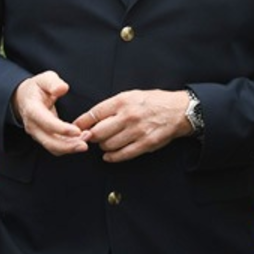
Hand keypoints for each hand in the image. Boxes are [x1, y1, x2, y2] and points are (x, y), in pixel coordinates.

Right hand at [12, 71, 87, 155]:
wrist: (25, 98)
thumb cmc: (37, 87)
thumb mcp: (44, 78)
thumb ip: (53, 82)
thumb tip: (63, 88)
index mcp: (32, 109)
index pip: (46, 123)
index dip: (62, 129)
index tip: (77, 131)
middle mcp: (33, 125)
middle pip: (49, 141)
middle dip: (68, 145)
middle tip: (85, 143)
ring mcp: (37, 134)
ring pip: (53, 147)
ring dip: (70, 147)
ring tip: (86, 141)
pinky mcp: (44, 138)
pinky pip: (56, 147)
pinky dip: (69, 146)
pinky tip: (81, 140)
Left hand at [73, 89, 192, 162]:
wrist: (179, 110)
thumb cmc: (153, 102)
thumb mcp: (131, 96)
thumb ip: (112, 107)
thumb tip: (91, 119)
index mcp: (123, 101)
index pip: (94, 113)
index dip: (81, 123)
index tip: (75, 128)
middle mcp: (128, 116)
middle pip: (98, 132)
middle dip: (91, 137)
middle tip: (91, 137)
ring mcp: (137, 131)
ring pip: (108, 145)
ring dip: (102, 146)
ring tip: (105, 143)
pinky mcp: (145, 144)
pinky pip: (122, 155)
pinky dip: (112, 157)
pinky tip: (109, 155)